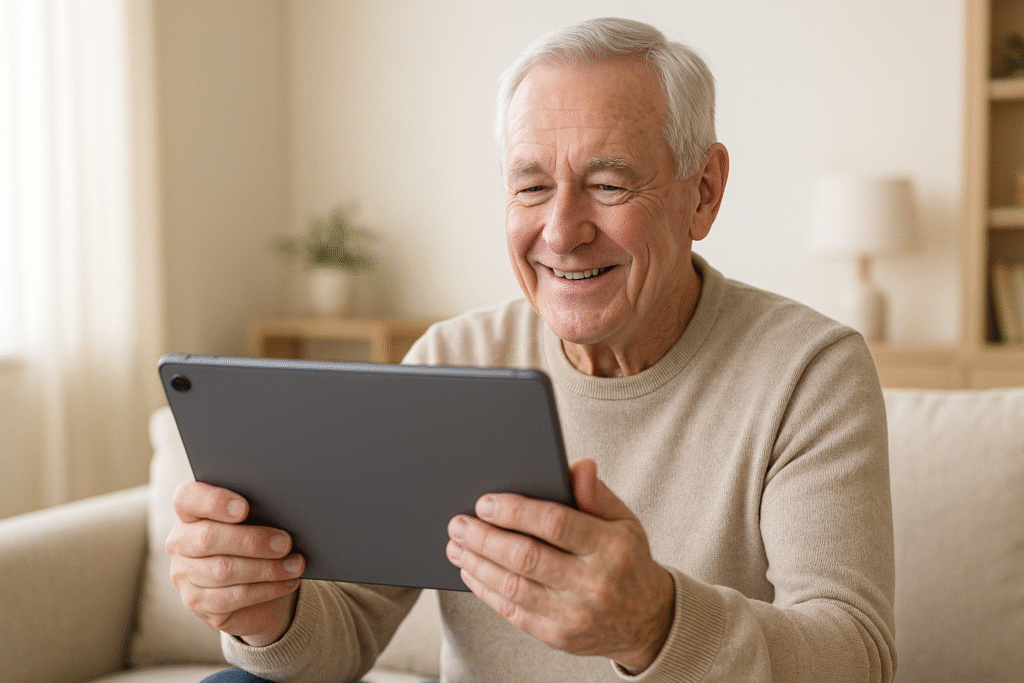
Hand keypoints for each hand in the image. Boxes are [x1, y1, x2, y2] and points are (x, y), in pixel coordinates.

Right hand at [166, 481, 304, 646]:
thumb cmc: (256, 539)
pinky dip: (266, 589)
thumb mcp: (256, 520)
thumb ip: (258, 510)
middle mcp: (180, 542)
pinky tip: (287, 582)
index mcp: (189, 511)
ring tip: (295, 565)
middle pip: (208, 538)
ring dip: (266, 568)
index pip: (187, 498)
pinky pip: (232, 597)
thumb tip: (282, 511)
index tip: (245, 507)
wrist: (257, 583)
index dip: (214, 502)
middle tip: (285, 543)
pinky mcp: (197, 602)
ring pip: (223, 571)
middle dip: (251, 541)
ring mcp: (184, 575)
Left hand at [446, 458, 674, 673]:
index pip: (556, 524)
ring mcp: (575, 614)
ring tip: (456, 545)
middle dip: (485, 538)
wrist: (647, 620)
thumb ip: (596, 493)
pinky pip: (513, 611)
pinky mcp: (559, 637)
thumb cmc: (627, 560)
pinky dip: (486, 590)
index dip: (515, 512)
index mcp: (611, 547)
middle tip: (458, 523)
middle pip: (526, 557)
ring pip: (513, 586)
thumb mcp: (623, 520)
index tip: (485, 502)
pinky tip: (471, 571)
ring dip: (477, 563)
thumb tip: (578, 466)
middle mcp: (593, 583)